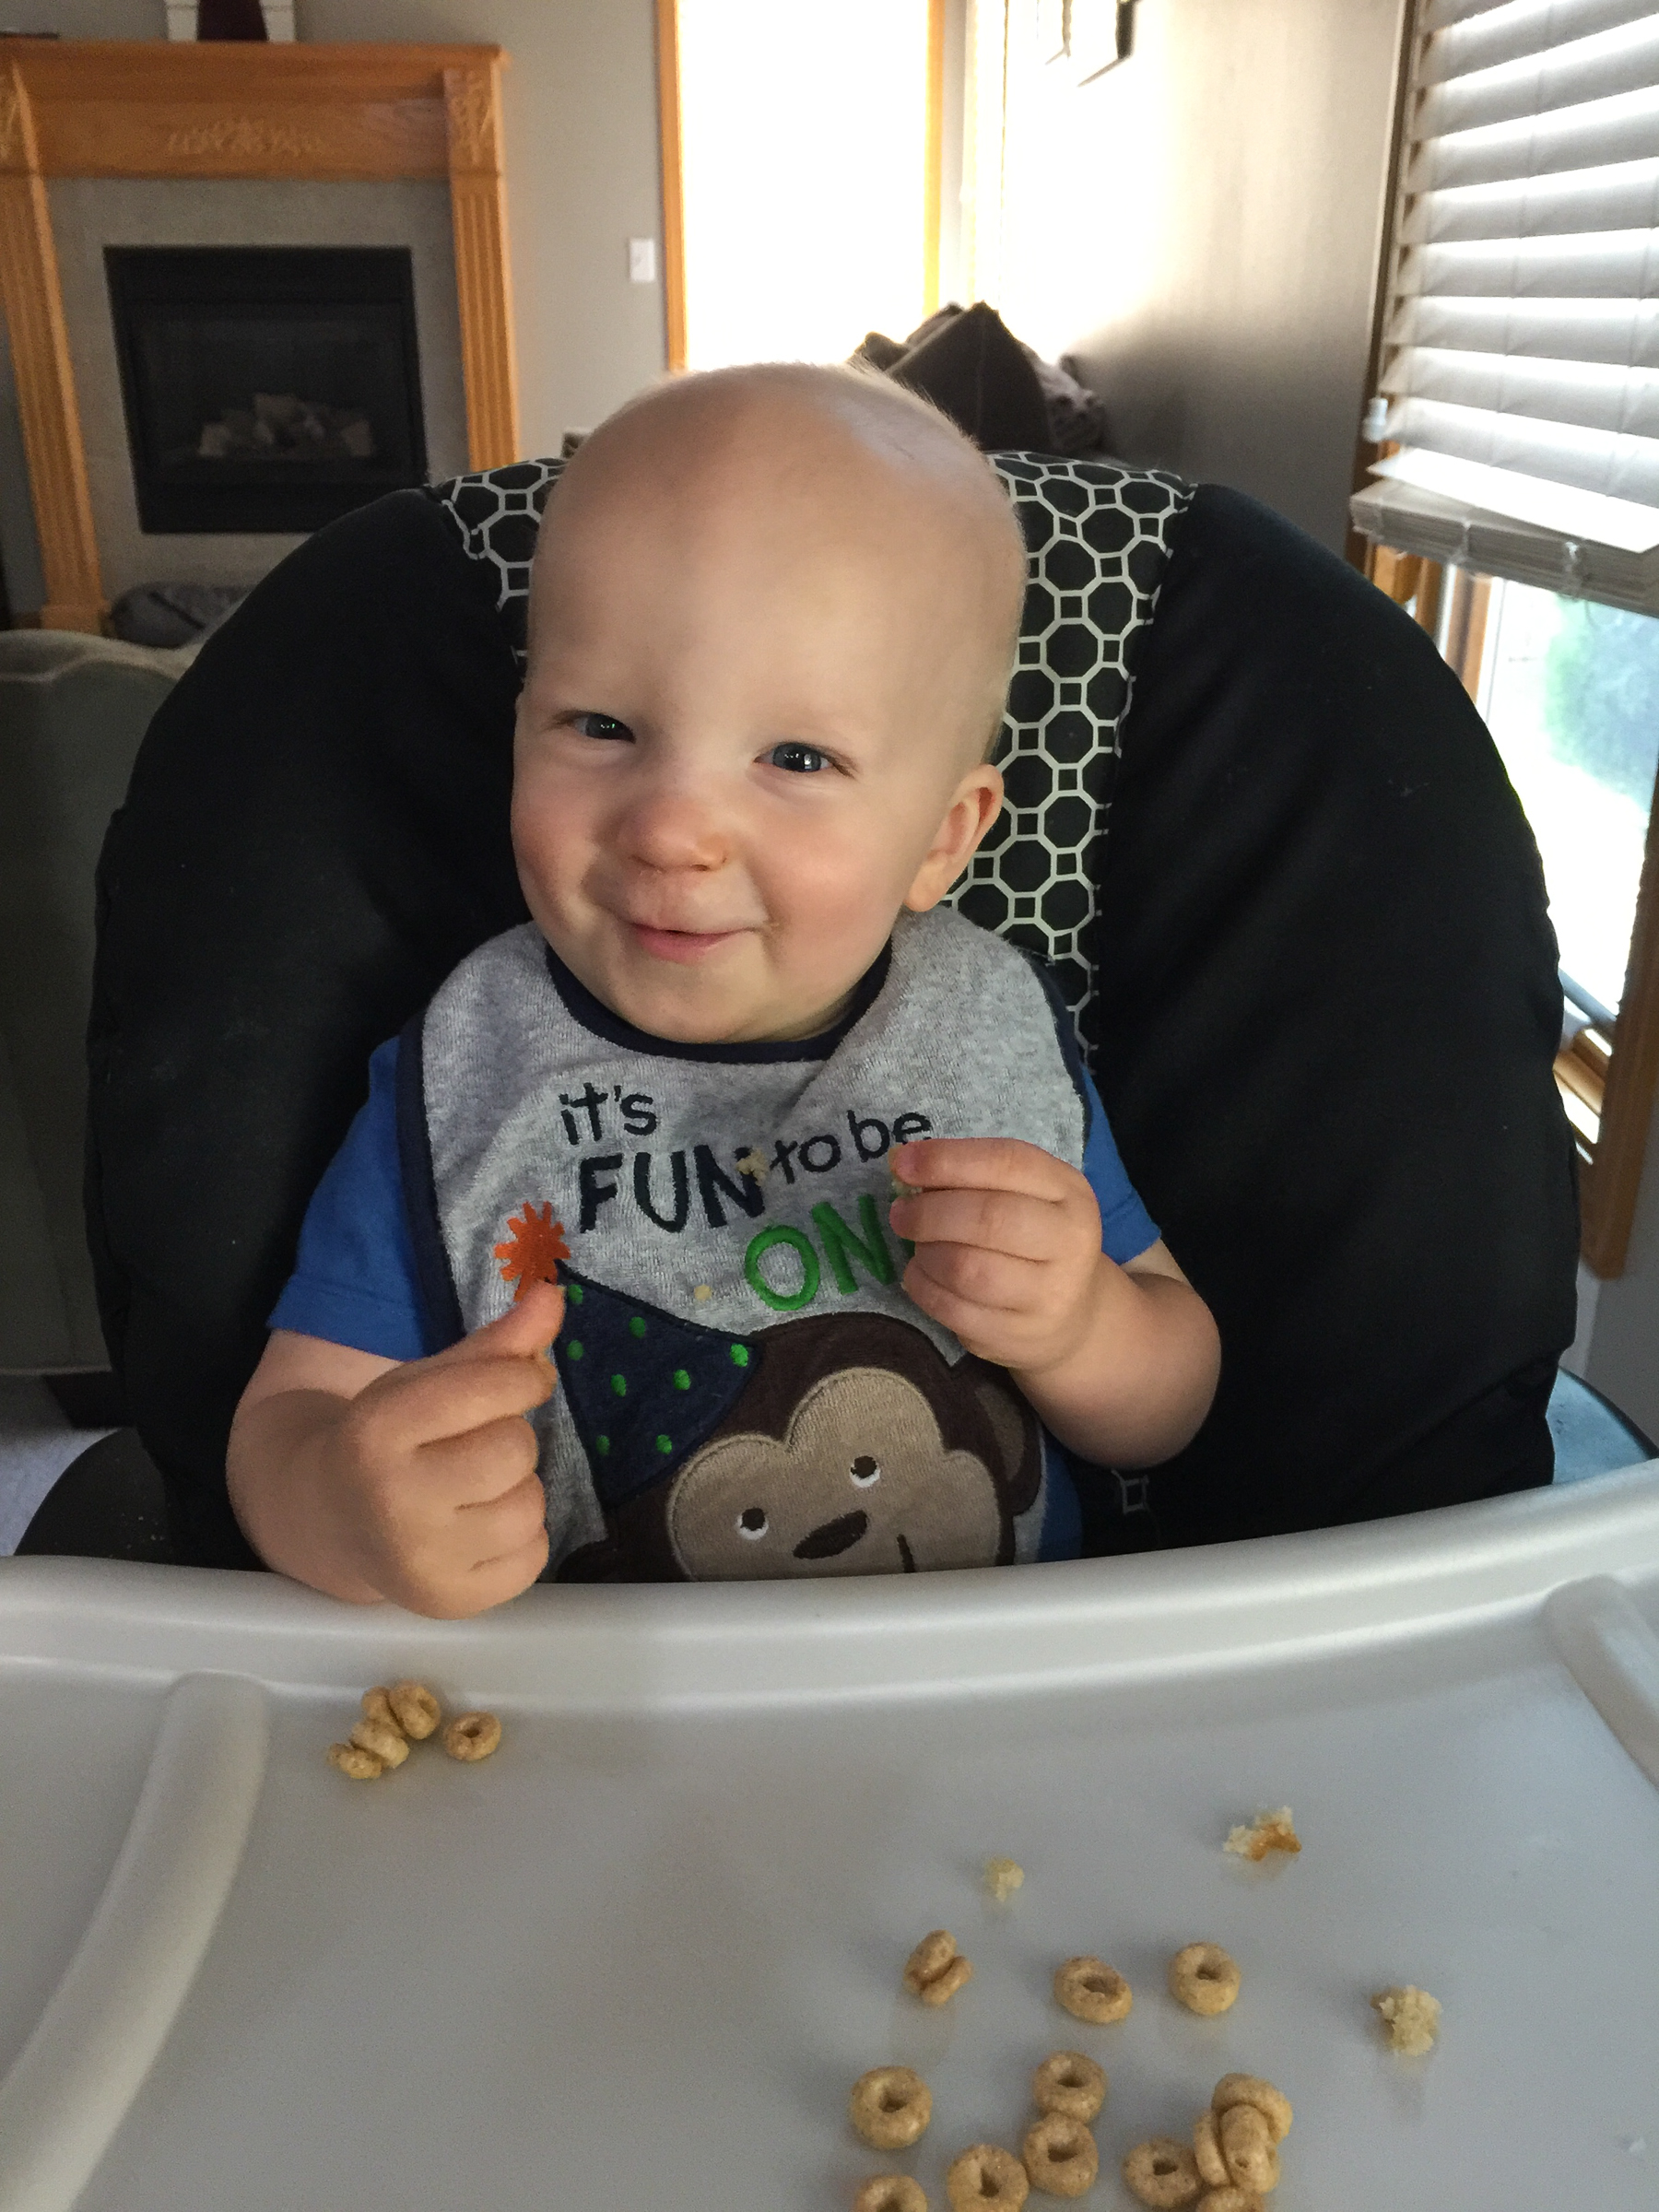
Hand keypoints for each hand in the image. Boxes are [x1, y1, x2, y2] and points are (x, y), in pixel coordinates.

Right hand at [311, 1279, 563, 1615]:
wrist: (328, 1520)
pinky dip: (520, 1537)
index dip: (520, 1378)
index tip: (515, 1384)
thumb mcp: (425, 1383)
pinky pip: (534, 1556)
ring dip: (517, 1489)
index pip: (493, 1387)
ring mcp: (419, 1561)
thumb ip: (494, 1344)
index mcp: (376, 1431)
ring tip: (473, 1489)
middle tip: (473, 1447)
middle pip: (516, 1450)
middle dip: (508, 1439)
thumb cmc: (390, 1440)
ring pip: (530, 1504)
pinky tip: (476, 1528)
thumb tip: (553, 1296)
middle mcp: (392, 1500)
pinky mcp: (448, 1603)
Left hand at [887, 1138, 1104, 1379]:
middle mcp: (1070, 1241)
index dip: (947, 1159)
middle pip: (988, 1218)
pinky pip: (954, 1310)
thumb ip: (974, 1176)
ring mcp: (1048, 1294)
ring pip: (968, 1268)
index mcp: (1069, 1192)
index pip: (1008, 1162)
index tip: (902, 1163)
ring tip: (919, 1248)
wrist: (1072, 1317)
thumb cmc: (1034, 1241)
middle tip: (901, 1215)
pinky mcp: (1018, 1336)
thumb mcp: (1023, 1196)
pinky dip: (923, 1288)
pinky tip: (920, 1276)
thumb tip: (906, 1164)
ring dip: (927, 1254)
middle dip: (929, 1212)